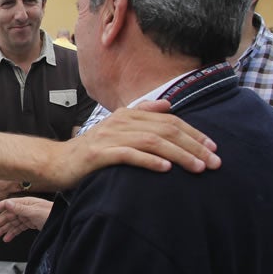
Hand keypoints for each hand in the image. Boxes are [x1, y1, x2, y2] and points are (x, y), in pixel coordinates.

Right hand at [0, 197, 51, 241]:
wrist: (63, 220)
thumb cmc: (52, 213)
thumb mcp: (35, 211)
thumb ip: (20, 208)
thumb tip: (7, 203)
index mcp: (24, 203)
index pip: (6, 205)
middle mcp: (25, 208)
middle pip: (7, 216)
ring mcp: (28, 216)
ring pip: (12, 223)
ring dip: (3, 229)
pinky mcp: (31, 223)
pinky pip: (19, 228)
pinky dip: (12, 233)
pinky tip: (7, 238)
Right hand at [48, 101, 219, 188]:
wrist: (57, 162)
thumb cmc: (92, 150)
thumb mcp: (118, 128)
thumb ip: (141, 114)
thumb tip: (167, 105)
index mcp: (128, 114)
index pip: (169, 120)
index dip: (194, 132)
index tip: (213, 147)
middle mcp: (121, 121)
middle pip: (165, 130)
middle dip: (194, 145)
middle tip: (215, 162)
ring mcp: (109, 137)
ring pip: (152, 141)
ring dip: (179, 154)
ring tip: (198, 167)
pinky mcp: (99, 154)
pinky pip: (128, 155)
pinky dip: (149, 161)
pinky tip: (165, 168)